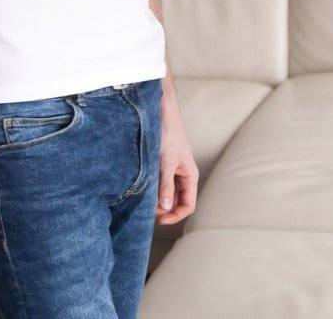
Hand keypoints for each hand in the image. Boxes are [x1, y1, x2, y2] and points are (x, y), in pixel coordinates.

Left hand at [156, 91, 197, 224]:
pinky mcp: (163, 164)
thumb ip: (165, 185)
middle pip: (177, 202)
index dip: (175, 216)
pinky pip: (160, 183)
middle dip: (165, 209)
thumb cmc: (168, 134)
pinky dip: (153, 189)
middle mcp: (183, 175)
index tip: (159, 220)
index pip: (188, 205)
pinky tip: (142, 188)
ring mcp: (173, 170)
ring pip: (167, 193)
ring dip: (158, 199)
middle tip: (148, 211)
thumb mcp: (166, 162)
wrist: (161, 112)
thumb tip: (165, 208)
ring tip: (144, 200)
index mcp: (190, 175)